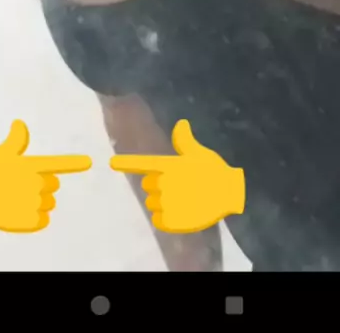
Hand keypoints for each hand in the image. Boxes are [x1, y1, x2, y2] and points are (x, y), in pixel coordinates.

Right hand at [0, 120, 90, 231]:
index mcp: (31, 166)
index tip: (89, 162)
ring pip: (49, 203)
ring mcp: (33, 203)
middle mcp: (35, 184)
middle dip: (42, 184)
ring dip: (39, 202)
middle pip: (53, 185)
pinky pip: (43, 220)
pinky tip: (22, 212)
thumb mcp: (1, 153)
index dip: (74, 162)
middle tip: (22, 185)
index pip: (57, 163)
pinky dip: (37, 218)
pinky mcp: (29, 221)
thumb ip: (16, 141)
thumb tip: (19, 123)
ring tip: (19, 199)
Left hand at [110, 119, 244, 233]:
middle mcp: (166, 183)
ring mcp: (169, 202)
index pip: (144, 162)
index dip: (127, 162)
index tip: (112, 162)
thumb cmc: (217, 173)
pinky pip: (159, 220)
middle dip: (157, 184)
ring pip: (152, 202)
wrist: (230, 196)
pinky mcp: (173, 220)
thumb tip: (180, 124)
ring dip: (160, 201)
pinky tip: (175, 213)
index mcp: (171, 165)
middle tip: (173, 185)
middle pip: (148, 185)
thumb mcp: (203, 154)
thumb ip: (186, 141)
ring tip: (177, 199)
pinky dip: (164, 218)